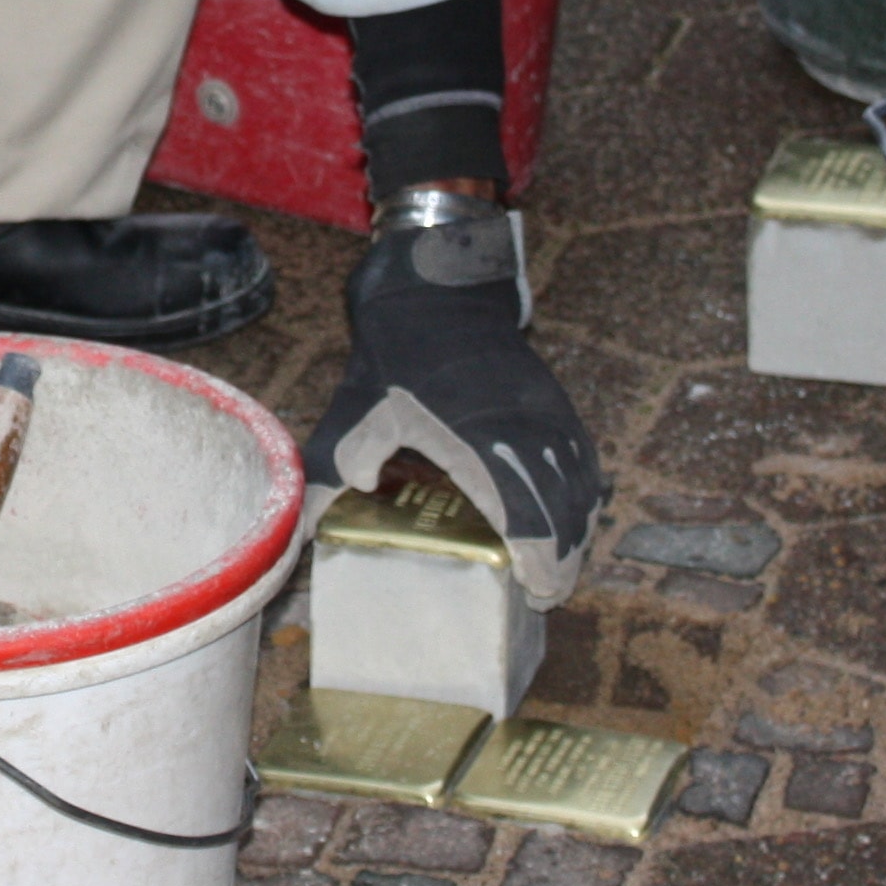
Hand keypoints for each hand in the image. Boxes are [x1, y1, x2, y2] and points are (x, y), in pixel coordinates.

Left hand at [306, 190, 606, 605]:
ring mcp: (546, 413)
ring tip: (562, 567)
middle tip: (546, 593)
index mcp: (474, 436)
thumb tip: (300, 534)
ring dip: (578, 529)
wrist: (438, 292)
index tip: (536, 586)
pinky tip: (577, 518)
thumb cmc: (395, 359)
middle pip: (562, 505)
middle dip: (563, 556)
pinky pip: (584, 457)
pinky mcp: (556, 402)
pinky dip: (586, 493)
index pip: (522, 508)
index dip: (537, 553)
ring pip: (581, 483)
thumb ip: (330, 475)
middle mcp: (522, 427)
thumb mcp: (354, 414)